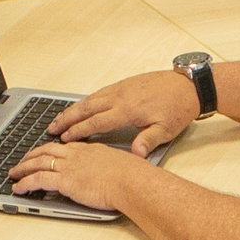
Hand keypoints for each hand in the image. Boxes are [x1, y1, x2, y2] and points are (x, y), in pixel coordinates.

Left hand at [6, 137, 150, 213]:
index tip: (41, 153)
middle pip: (45, 152)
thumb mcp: (118, 165)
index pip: (62, 147)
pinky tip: (18, 189)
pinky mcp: (65, 181)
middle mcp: (75, 155)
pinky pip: (38, 180)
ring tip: (13, 174)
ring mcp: (69, 167)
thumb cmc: (132, 176)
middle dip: (30, 157)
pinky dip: (25, 183)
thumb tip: (107, 174)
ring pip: (37, 164)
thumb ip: (107, 167)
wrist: (132, 181)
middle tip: (21, 162)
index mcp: (88, 150)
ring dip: (22, 169)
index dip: (47, 150)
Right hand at [50, 70, 198, 158]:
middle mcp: (121, 96)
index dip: (79, 131)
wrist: (189, 85)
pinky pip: (99, 92)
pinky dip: (86, 100)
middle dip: (67, 118)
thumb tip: (136, 155)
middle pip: (87, 108)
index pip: (97, 122)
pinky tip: (81, 105)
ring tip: (59, 118)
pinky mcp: (125, 84)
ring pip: (91, 99)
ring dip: (73, 108)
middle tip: (51, 128)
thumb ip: (147, 141)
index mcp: (128, 110)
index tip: (65, 138)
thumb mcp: (166, 130)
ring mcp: (121, 88)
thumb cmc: (178, 108)